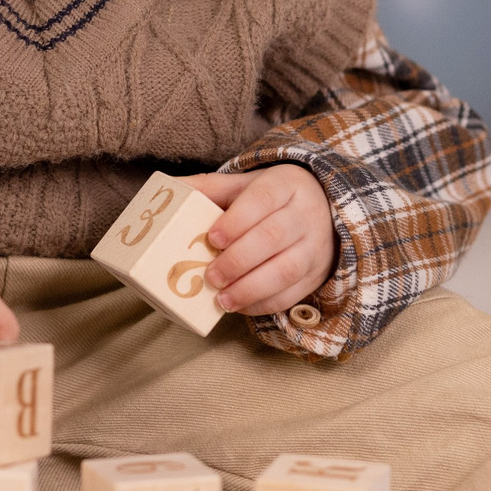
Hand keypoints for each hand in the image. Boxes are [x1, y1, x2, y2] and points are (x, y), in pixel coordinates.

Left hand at [181, 165, 335, 316]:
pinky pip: (292, 293)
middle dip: (238, 260)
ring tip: (222, 300)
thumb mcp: (246, 185)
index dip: (237, 220)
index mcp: (286, 185)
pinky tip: (239, 306)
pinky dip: (263, 303)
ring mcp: (314, 246)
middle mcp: (305, 214)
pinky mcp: (316, 274)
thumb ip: (210, 187)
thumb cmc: (272, 199)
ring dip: (251, 288)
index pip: (263, 199)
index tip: (212, 238)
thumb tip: (168, 189)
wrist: (322, 209)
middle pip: (272, 237)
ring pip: (286, 269)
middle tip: (211, 276)